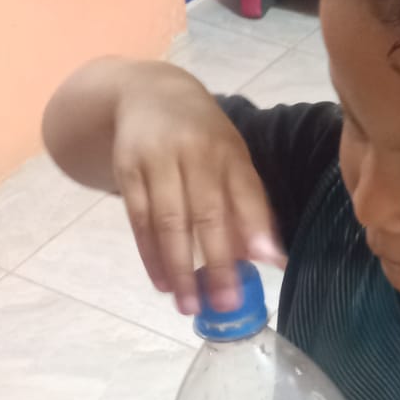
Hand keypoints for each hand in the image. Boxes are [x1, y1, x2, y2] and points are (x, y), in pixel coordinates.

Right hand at [112, 66, 284, 313]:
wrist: (147, 93)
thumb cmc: (201, 139)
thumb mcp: (231, 159)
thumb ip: (249, 205)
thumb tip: (272, 260)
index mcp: (228, 150)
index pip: (246, 192)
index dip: (256, 227)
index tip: (269, 263)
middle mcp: (194, 151)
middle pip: (206, 214)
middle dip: (216, 263)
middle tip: (224, 304)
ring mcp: (157, 159)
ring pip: (168, 221)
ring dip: (179, 268)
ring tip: (189, 306)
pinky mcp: (127, 169)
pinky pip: (138, 220)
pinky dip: (151, 255)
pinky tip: (162, 283)